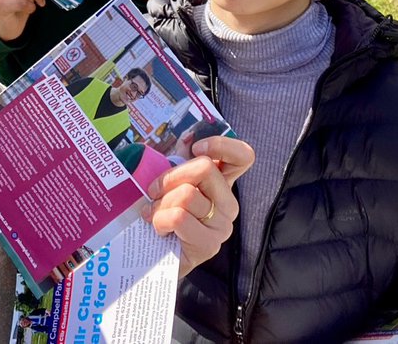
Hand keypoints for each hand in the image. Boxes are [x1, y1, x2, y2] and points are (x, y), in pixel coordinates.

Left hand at [142, 136, 254, 276]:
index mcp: (222, 182)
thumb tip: (177, 139)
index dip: (222, 145)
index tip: (195, 147)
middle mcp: (228, 202)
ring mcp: (222, 224)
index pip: (243, 156)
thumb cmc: (162, 213)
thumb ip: (176, 162)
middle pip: (204, 168)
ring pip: (186, 195)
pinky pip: (179, 218)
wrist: (155, 257)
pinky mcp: (210, 244)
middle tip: (154, 191)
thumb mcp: (169, 183)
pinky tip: (160, 229)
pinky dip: (160, 219)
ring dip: (160, 203)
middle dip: (170, 177)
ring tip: (154, 213)